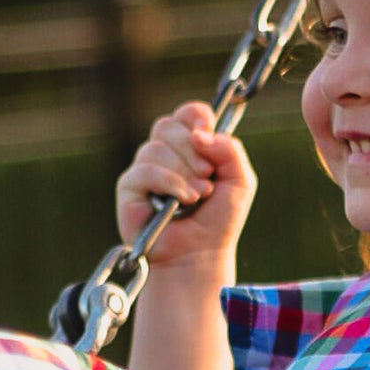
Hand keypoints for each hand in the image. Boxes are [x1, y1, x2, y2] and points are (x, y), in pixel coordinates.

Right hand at [116, 101, 255, 271]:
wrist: (199, 254)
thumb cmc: (217, 221)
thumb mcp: (239, 181)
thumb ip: (230, 150)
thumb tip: (200, 135)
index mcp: (189, 147)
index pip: (187, 114)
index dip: (196, 117)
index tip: (207, 132)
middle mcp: (163, 154)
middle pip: (168, 125)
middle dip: (192, 150)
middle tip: (208, 176)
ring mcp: (144, 169)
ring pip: (157, 148)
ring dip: (184, 173)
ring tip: (198, 196)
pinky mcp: (129, 188)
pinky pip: (145, 170)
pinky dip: (169, 183)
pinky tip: (182, 202)